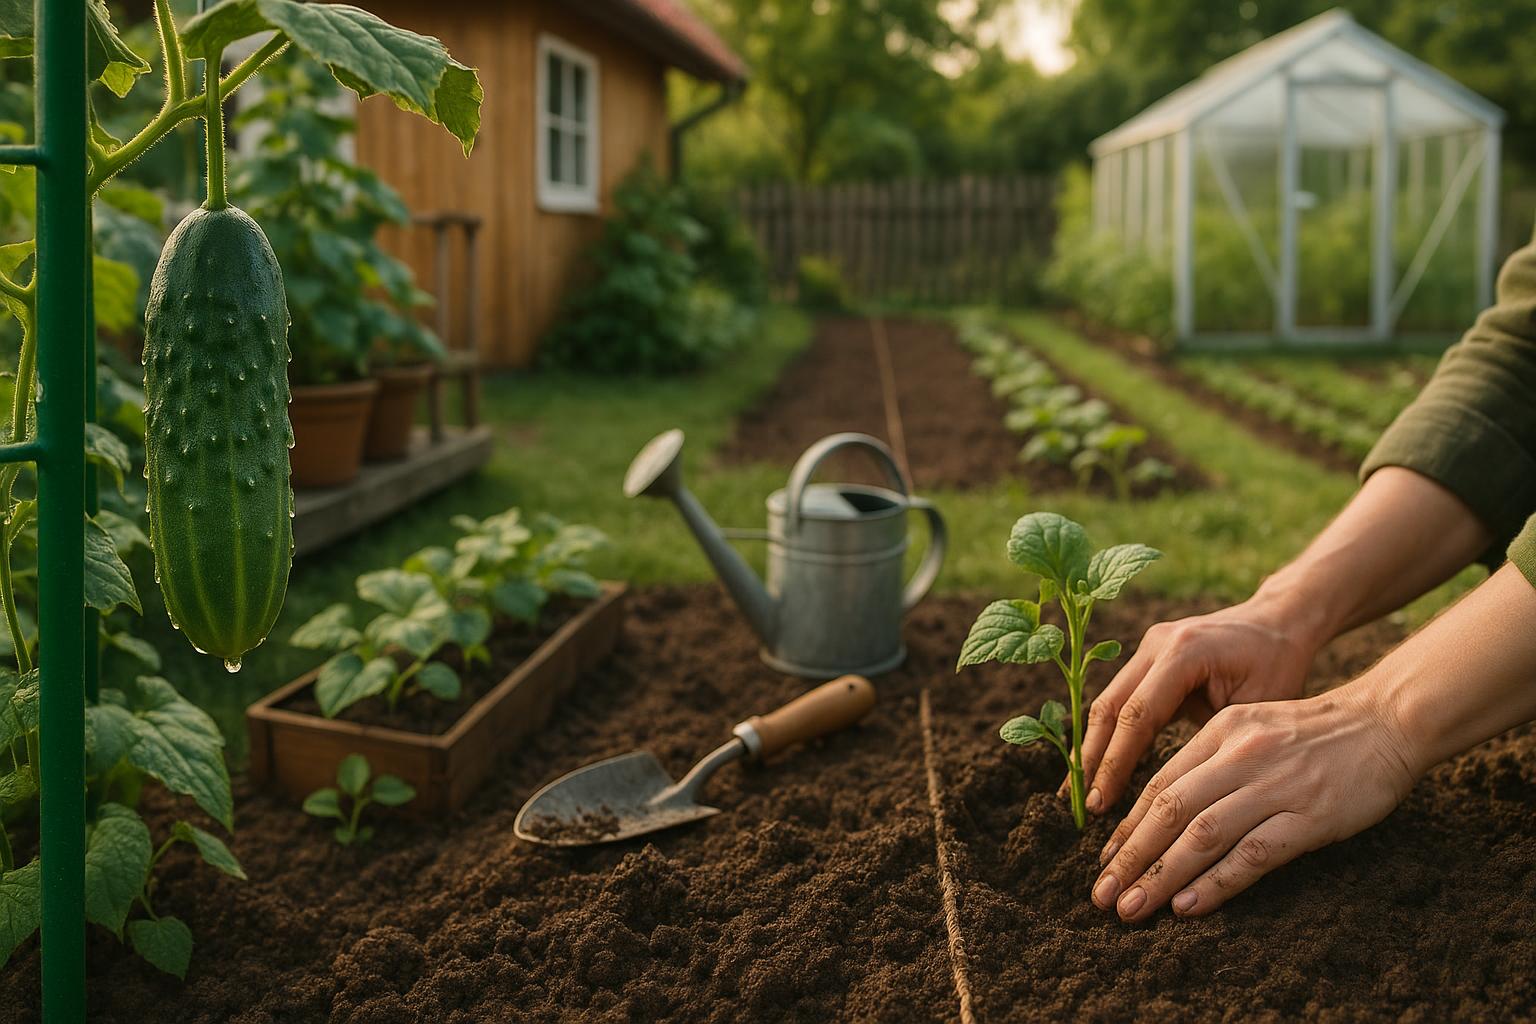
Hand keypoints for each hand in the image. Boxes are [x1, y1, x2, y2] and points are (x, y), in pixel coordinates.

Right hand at [1071, 596, 1322, 813]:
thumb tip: (1179, 791)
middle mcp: (1157, 644)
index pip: (1138, 714)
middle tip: (1079, 804)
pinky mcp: (1147, 658)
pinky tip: (1095, 766)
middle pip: (1110, 707)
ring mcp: (1147, 648)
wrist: (1279, 621)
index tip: (1100, 803)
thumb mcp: (1258, 707)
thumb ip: (1216, 740)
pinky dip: (1108, 734)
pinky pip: (1120, 699)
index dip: (1115, 762)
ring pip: (1107, 703)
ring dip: (1092, 747)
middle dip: (1092, 758)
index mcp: (1184, 652)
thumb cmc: (1279, 665)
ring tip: (1077, 791)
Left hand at [1089, 687, 1417, 920]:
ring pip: (1201, 835)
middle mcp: (1240, 756)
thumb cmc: (1316, 733)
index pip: (1161, 783)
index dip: (1128, 826)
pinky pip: (1252, 854)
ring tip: (1132, 907)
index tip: (1106, 860)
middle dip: (1130, 857)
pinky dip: (1216, 883)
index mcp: (1221, 732)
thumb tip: (1165, 808)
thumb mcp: (1253, 728)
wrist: (1387, 722)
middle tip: (1101, 894)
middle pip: (1169, 810)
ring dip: (1160, 876)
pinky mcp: (1308, 817)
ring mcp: (1274, 786)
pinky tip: (1188, 906)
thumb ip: (1211, 760)